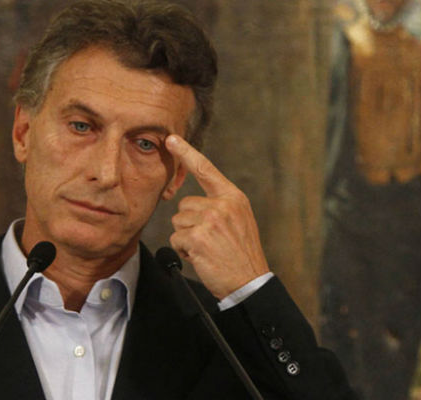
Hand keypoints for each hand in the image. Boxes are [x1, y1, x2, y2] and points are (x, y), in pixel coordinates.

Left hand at [165, 134, 268, 299]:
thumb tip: (191, 202)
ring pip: (178, 222)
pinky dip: (184, 251)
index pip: (206, 169)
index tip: (171, 139)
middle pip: (184, 205)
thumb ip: (219, 205)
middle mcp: (223, 205)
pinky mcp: (198, 237)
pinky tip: (202, 258)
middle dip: (190, 224)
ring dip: (186, 238)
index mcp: (233, 197)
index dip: (187, 153)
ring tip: (208, 249)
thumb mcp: (238, 220)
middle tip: (210, 241)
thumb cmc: (240, 254)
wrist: (249, 282)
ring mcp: (211, 220)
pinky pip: (176, 239)